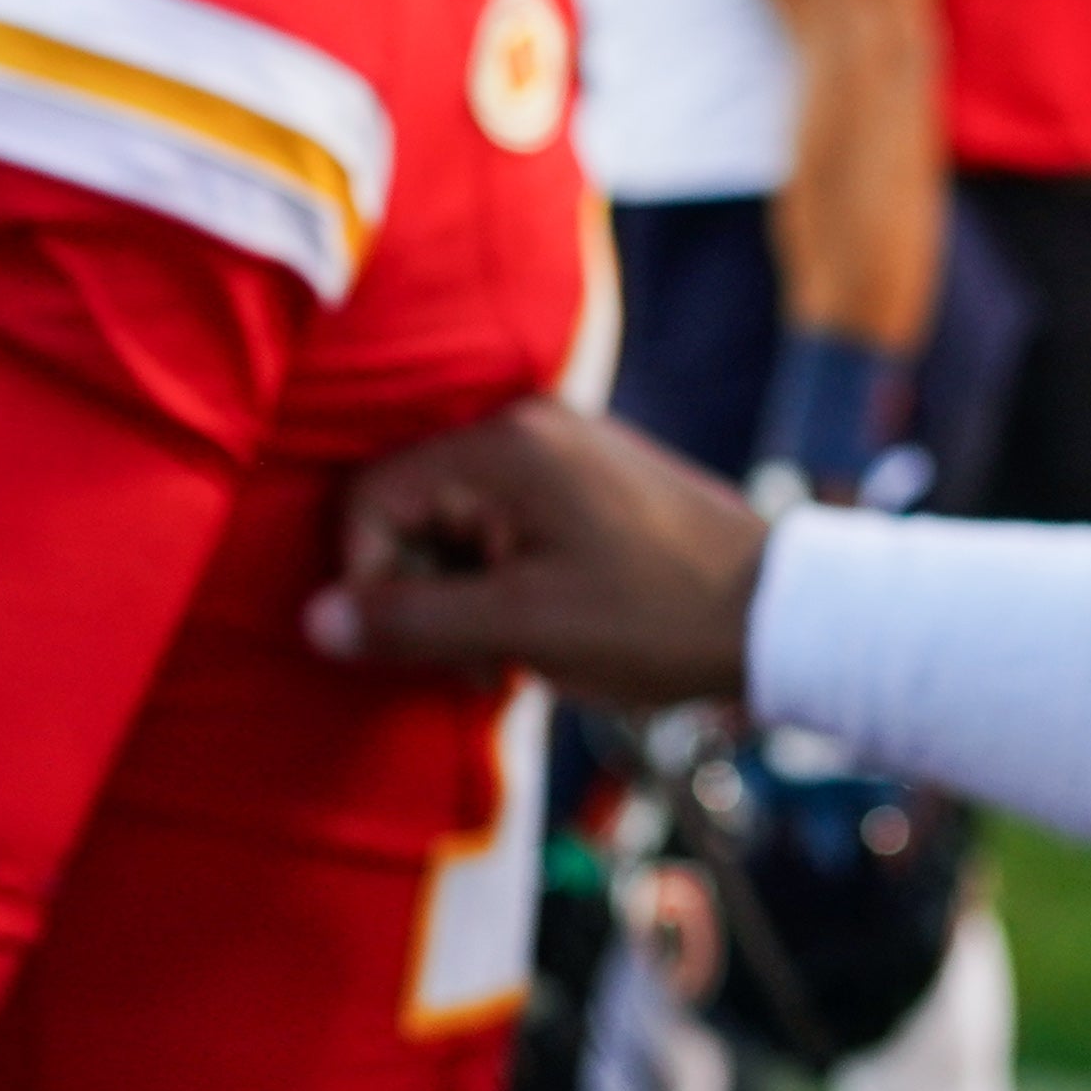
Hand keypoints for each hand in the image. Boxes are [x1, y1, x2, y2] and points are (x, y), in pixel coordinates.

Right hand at [305, 399, 766, 712]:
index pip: (371, 498)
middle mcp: (528, 428)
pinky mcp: (587, 482)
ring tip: (509, 657)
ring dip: (461, 599)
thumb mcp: (523, 628)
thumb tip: (314, 619)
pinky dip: (501, 584)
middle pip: (412, 509)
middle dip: (421, 594)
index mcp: (505, 446)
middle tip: (473, 663)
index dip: (369, 581)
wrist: (776, 613)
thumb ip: (412, 621)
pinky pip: (504, 527)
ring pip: (456, 526)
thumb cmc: (654, 618)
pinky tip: (536, 636)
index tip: (415, 648)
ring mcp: (562, 451)